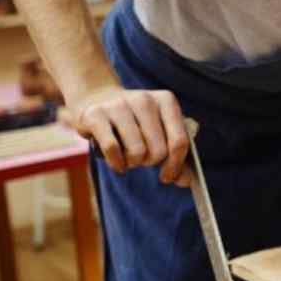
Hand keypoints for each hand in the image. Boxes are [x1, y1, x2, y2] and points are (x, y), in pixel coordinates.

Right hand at [60, 85, 192, 186]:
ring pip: (137, 151)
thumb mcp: (158, 130)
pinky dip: (116, 163)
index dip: (175, 165)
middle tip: (142, 159)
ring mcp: (119, 105)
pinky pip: (112, 149)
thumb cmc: (135, 122)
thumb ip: (174, 155)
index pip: (179, 141)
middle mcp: (144, 100)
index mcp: (166, 100)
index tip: (167, 176)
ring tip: (129, 157)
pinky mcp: (95, 114)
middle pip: (159, 150)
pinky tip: (117, 164)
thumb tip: (185, 181)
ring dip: (133, 163)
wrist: (96, 99)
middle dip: (151, 162)